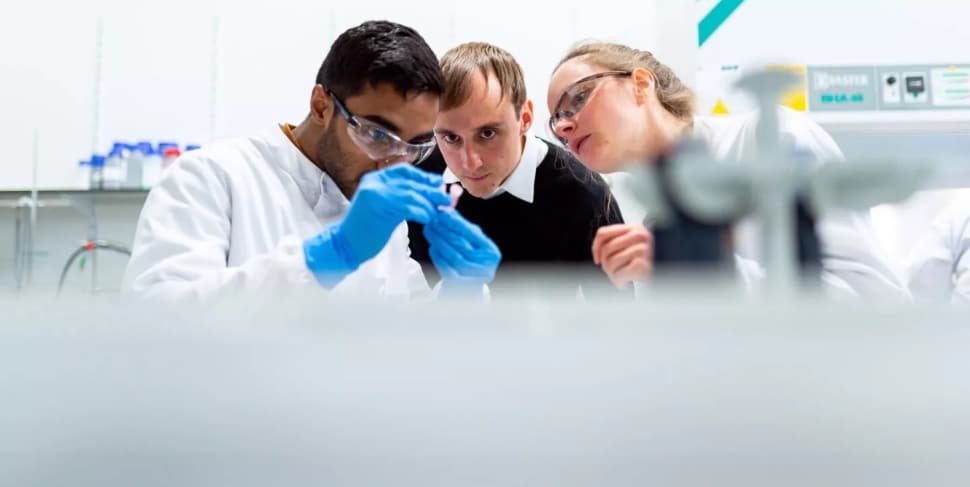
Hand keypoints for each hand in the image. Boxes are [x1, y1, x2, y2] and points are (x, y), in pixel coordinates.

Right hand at [304, 164, 449, 286]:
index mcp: (374, 180)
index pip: (403, 171)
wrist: (344, 245)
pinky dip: (421, 211)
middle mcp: (374, 183)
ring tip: (439, 211)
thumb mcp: (382, 207)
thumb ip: (399, 198)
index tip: (437, 184)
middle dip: (431, 190)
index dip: (422, 177)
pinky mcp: (379, 207)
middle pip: (410, 182)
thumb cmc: (364, 230)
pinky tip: (428, 218)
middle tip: (446, 198)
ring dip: (429, 202)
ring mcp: (375, 193)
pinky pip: (407, 206)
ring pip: (410, 193)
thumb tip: (425, 195)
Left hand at [423, 209, 500, 285]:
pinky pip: (446, 267)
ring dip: (438, 241)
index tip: (442, 212)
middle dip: (444, 230)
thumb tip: (446, 208)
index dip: (455, 222)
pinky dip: (438, 256)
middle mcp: (486, 265)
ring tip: (429, 231)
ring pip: (453, 255)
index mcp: (490, 252)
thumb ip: (461, 226)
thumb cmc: (468, 259)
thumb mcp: (470, 242)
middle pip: (461, 244)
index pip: (472, 233)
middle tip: (431, 220)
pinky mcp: (460, 284)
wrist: (465, 287)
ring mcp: (473, 277)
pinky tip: (432, 247)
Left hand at [592, 224, 652, 288]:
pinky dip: (619, 282)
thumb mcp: (636, 246)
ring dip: (613, 275)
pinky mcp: (643, 265)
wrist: (669, 275)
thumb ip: (620, 242)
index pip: (604, 233)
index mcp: (635, 228)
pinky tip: (625, 282)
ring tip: (622, 278)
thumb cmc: (651, 264)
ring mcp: (643, 250)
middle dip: (607, 266)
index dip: (596, 248)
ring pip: (611, 263)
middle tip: (615, 272)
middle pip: (606, 250)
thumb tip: (599, 252)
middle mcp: (639, 236)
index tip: (597, 259)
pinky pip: (619, 274)